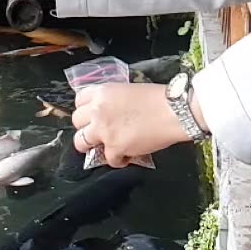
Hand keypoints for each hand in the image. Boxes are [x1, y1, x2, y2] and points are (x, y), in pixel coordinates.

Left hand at [72, 83, 189, 165]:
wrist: (174, 111)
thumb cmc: (158, 98)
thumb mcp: (129, 89)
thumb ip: (112, 100)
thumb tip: (110, 112)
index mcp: (102, 92)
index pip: (79, 100)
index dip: (86, 109)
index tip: (93, 114)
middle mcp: (97, 110)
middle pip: (76, 121)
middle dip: (87, 127)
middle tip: (99, 131)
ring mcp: (104, 130)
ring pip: (81, 143)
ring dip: (93, 146)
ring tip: (106, 147)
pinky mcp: (114, 148)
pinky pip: (108, 159)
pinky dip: (118, 160)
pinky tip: (127, 156)